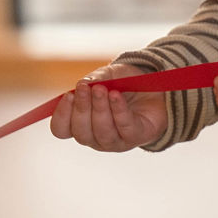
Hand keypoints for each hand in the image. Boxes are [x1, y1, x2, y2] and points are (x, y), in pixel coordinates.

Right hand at [49, 63, 166, 151]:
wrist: (157, 88)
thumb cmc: (126, 85)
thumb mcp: (109, 75)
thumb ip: (96, 78)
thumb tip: (83, 83)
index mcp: (82, 125)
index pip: (61, 130)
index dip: (61, 115)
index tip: (68, 95)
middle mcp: (96, 137)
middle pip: (81, 132)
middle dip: (82, 108)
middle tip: (84, 88)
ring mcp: (116, 141)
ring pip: (102, 132)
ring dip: (100, 109)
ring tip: (103, 89)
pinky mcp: (136, 137)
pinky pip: (125, 127)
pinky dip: (119, 111)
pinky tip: (116, 95)